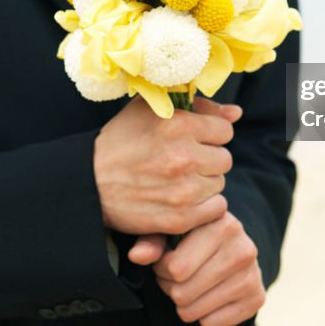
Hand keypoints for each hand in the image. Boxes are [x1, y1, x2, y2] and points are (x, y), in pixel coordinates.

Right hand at [94, 95, 241, 235]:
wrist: (88, 183)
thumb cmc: (120, 141)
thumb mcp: (150, 110)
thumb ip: (198, 107)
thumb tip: (236, 113)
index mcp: (178, 124)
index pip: (224, 130)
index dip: (208, 135)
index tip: (191, 140)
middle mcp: (184, 156)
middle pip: (224, 159)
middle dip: (207, 160)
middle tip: (183, 162)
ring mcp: (183, 190)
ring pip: (219, 184)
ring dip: (204, 183)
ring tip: (177, 181)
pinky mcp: (179, 218)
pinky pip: (216, 210)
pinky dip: (203, 207)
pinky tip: (181, 199)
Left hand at [129, 212, 264, 325]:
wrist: (230, 246)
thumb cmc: (192, 237)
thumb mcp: (170, 230)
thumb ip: (151, 241)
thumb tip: (136, 256)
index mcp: (221, 223)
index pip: (176, 268)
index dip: (162, 268)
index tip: (167, 260)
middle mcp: (243, 246)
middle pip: (183, 292)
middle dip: (171, 287)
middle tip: (176, 277)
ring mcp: (253, 273)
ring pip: (194, 310)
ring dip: (184, 303)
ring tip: (189, 285)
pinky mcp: (257, 297)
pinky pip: (211, 323)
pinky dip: (202, 316)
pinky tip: (206, 297)